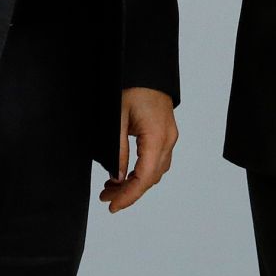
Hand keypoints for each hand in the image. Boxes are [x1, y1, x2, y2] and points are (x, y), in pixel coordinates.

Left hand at [100, 87, 176, 212]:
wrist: (147, 68)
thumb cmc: (132, 88)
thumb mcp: (118, 118)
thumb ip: (118, 150)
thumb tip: (117, 177)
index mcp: (157, 137)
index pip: (144, 177)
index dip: (128, 196)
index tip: (112, 206)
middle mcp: (168, 140)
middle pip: (151, 178)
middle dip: (128, 192)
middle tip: (106, 198)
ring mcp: (169, 137)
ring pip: (155, 172)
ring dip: (135, 183)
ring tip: (111, 187)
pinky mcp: (166, 134)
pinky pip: (157, 161)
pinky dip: (141, 172)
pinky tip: (125, 173)